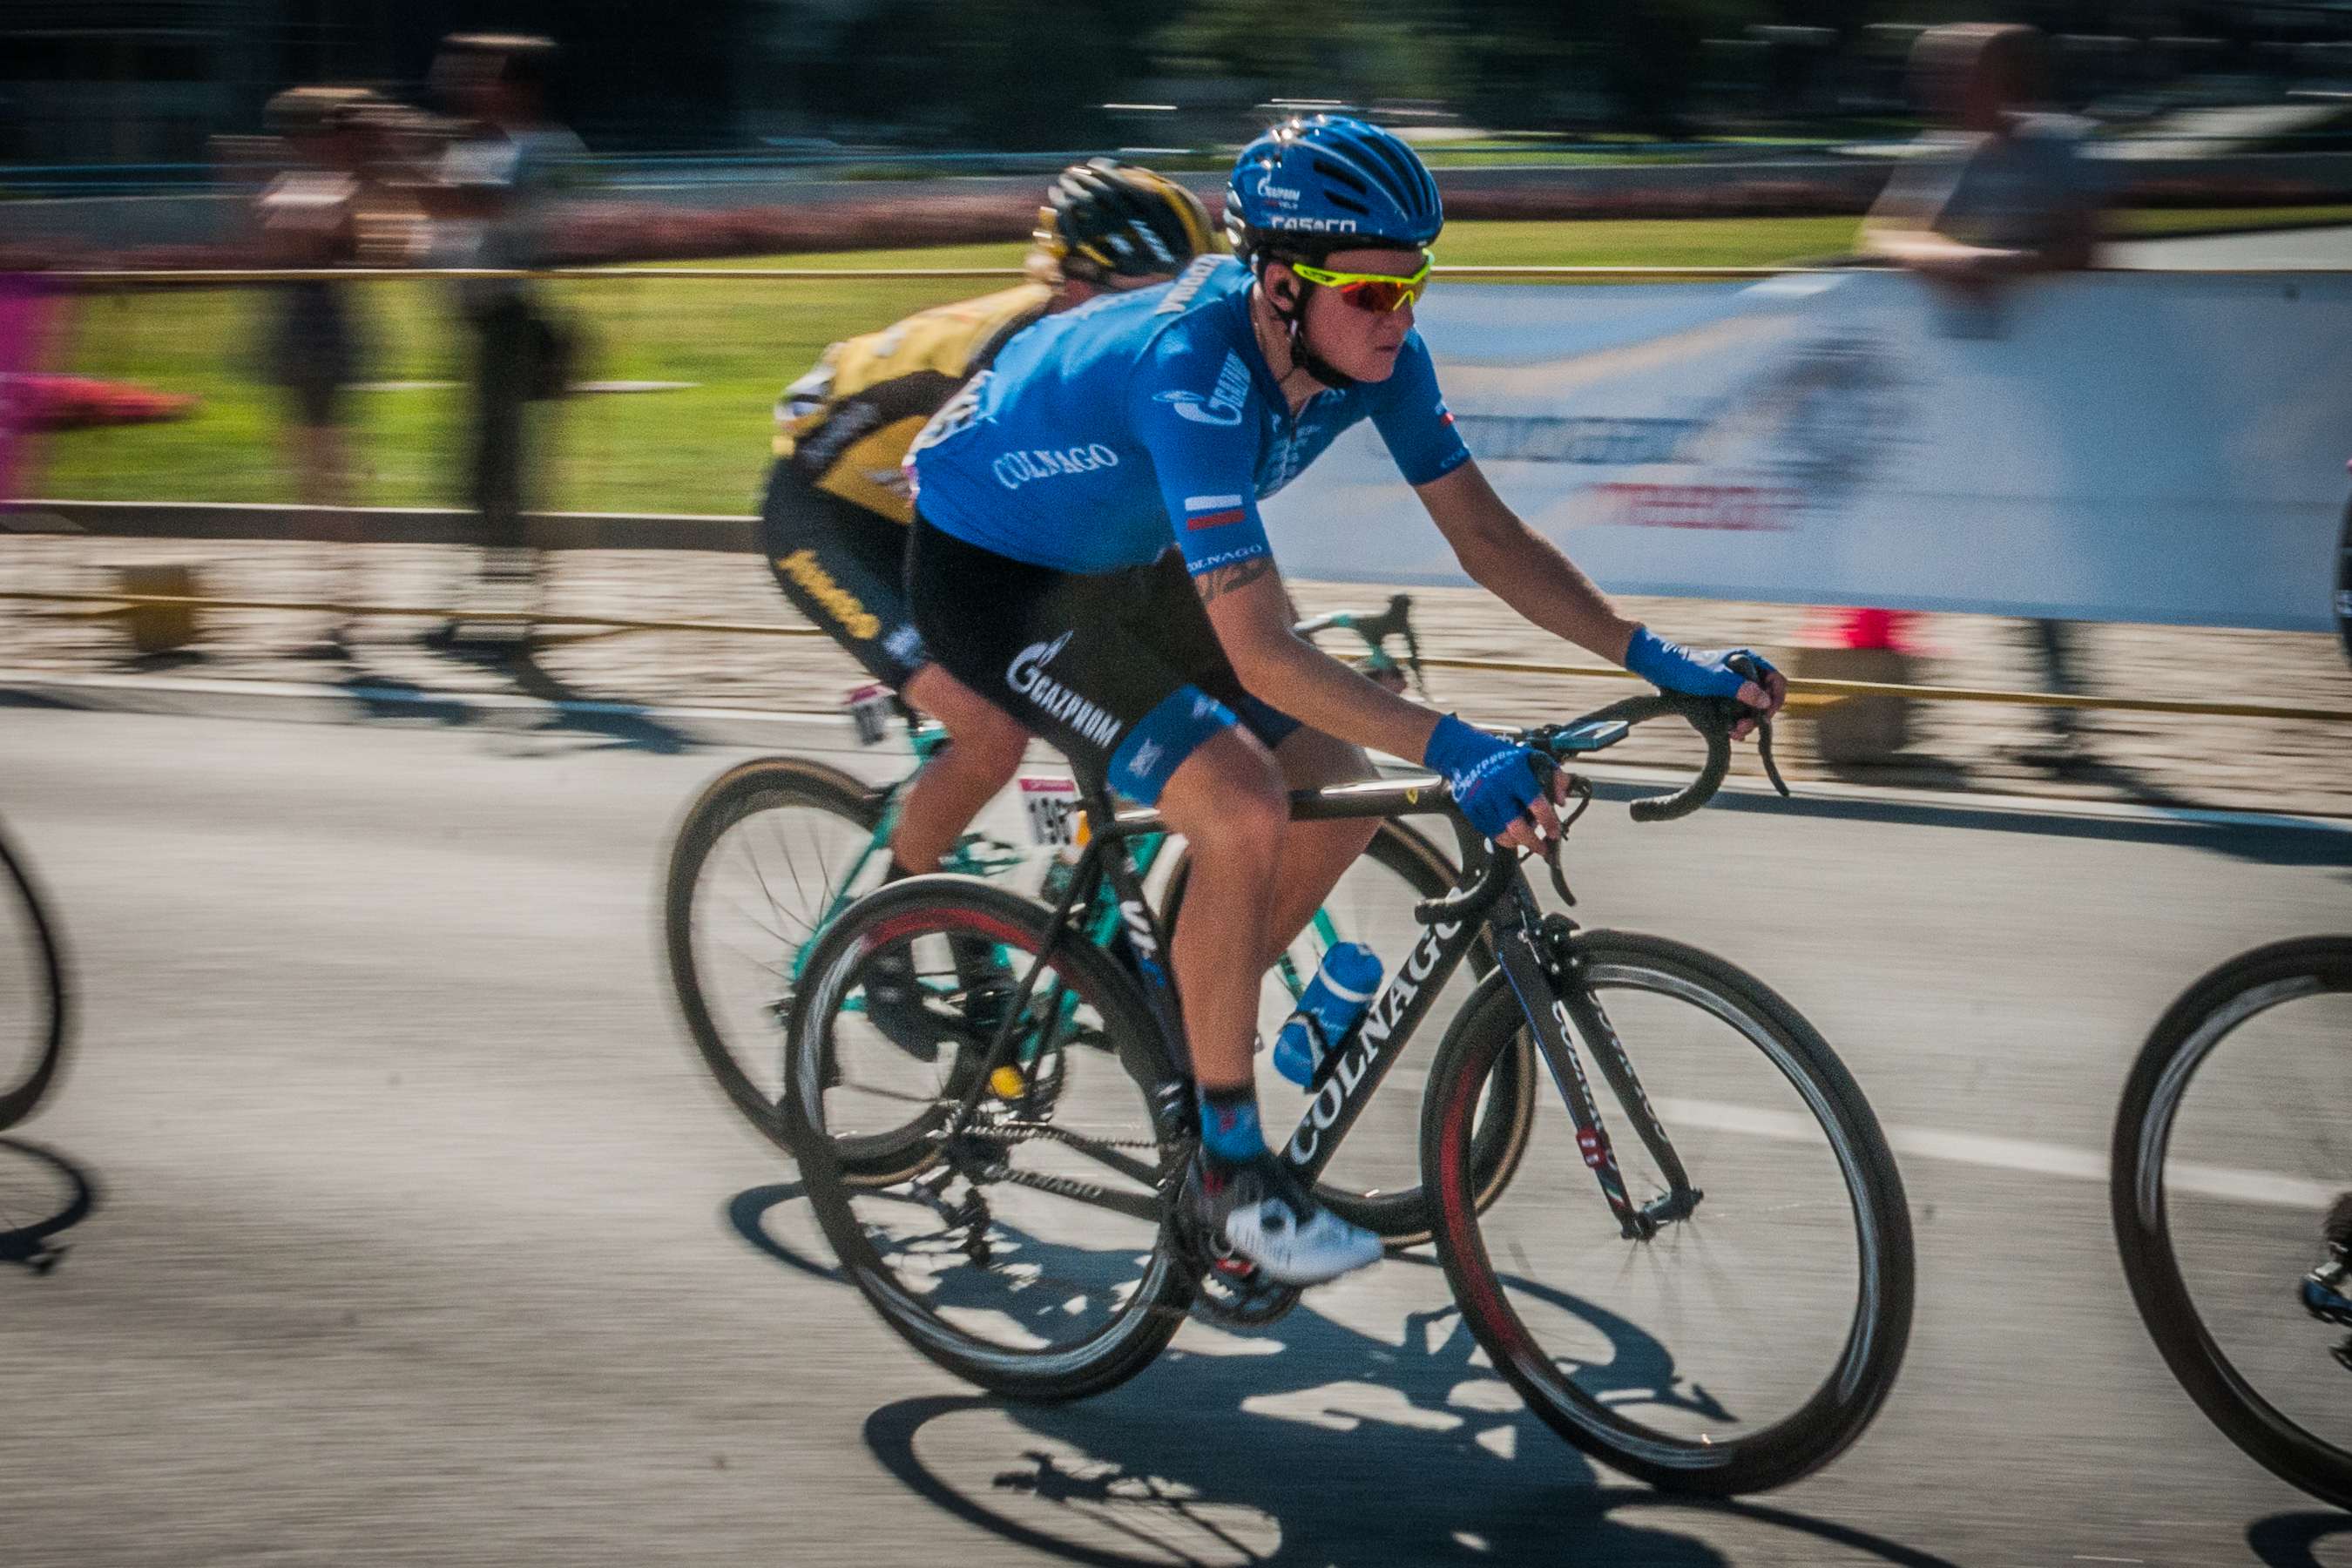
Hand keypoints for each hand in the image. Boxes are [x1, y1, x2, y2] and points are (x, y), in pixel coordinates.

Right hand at [1423, 713, 1568, 849]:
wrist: (1470, 753)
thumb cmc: (1507, 758)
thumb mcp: (1536, 758)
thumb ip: (1556, 777)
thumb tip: (1561, 802)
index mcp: (1516, 774)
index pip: (1537, 804)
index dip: (1549, 822)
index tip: (1555, 833)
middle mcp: (1498, 787)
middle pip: (1516, 826)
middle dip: (1533, 842)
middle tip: (1542, 849)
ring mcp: (1481, 799)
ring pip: (1501, 833)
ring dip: (1517, 841)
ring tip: (1525, 839)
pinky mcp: (1470, 808)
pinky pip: (1488, 831)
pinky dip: (1501, 836)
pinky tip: (1509, 832)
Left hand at [1623, 627, 1786, 740]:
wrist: (1662, 670)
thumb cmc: (1688, 669)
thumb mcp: (1716, 679)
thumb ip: (1741, 688)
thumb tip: (1765, 701)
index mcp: (1748, 661)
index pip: (1776, 680)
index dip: (1775, 698)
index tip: (1765, 715)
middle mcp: (1744, 673)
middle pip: (1765, 697)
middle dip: (1758, 715)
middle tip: (1744, 729)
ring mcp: (1734, 686)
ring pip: (1751, 708)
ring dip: (1747, 723)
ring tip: (1735, 733)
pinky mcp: (1723, 697)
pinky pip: (1737, 712)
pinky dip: (1736, 723)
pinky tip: (1730, 733)